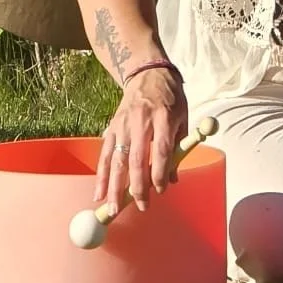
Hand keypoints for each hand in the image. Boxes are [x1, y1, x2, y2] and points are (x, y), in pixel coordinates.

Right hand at [93, 66, 188, 214]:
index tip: (160, 190)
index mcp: (164, 116)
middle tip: (141, 206)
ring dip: (115, 187)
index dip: (160, 172)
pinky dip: (101, 176)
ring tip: (113, 210)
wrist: (148, 72)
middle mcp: (141, 120)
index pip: (161, 149)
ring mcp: (123, 124)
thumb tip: (173, 179)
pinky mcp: (111, 127)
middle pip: (137, 158)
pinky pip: (105, 154)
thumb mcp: (183, 116)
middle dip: (138, 187)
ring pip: (117, 159)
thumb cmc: (170, 97)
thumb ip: (179, 147)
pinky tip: (99, 194)